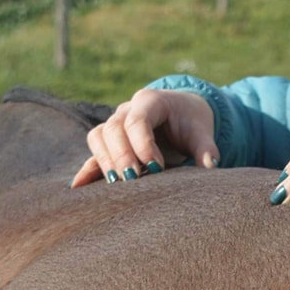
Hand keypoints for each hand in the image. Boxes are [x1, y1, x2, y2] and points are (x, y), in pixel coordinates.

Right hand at [71, 89, 218, 186]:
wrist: (181, 113)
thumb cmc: (191, 121)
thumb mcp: (201, 131)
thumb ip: (205, 147)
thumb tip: (210, 165)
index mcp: (150, 100)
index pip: (138, 120)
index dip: (143, 144)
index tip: (156, 168)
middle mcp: (127, 109)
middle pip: (113, 128)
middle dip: (121, 155)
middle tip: (133, 179)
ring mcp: (115, 124)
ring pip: (98, 136)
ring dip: (104, 161)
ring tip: (117, 184)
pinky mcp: (110, 143)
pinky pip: (93, 153)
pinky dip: (87, 170)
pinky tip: (79, 189)